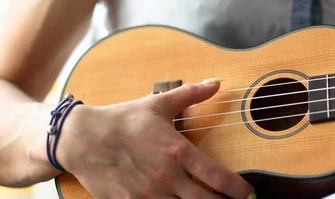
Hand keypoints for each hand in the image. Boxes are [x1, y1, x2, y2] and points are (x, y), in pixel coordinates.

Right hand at [56, 79, 253, 198]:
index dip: (238, 189)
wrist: (81, 139)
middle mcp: (167, 176)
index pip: (217, 177)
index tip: (247, 193)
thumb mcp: (158, 104)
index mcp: (177, 151)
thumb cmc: (123, 120)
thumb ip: (191, 95)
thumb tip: (217, 82)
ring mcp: (149, 194)